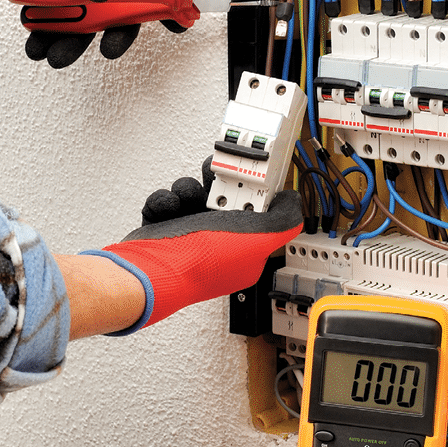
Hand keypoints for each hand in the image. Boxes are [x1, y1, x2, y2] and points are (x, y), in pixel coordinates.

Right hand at [82, 163, 302, 333]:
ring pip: (192, 198)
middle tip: (214, 177)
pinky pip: (166, 204)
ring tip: (186, 197)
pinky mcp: (162, 232)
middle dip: (216, 184)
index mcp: (243, 250)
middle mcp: (216, 245)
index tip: (249, 176)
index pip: (255, 214)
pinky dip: (164, 201)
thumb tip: (292, 202)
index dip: (253, 192)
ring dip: (187, 190)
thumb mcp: (261, 238)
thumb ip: (285, 219)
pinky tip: (168, 207)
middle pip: (222, 200)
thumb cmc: (204, 262)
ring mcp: (187, 239)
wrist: (155, 270)